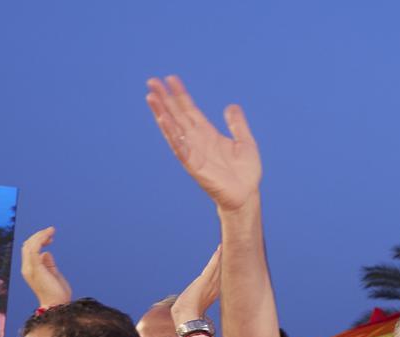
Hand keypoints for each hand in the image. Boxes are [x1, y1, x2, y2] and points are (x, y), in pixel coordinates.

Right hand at [20, 227, 72, 307]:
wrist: (57, 305)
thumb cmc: (57, 293)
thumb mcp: (53, 274)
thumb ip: (48, 264)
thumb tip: (46, 253)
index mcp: (30, 269)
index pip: (29, 250)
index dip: (38, 241)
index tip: (51, 239)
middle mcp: (27, 268)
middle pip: (27, 245)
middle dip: (39, 235)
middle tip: (51, 231)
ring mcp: (30, 269)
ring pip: (30, 245)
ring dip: (40, 235)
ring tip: (51, 230)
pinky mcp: (36, 269)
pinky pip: (34, 250)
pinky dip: (40, 240)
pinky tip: (49, 237)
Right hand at [146, 76, 261, 211]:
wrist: (247, 195)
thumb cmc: (246, 173)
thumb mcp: (245, 142)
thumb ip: (237, 124)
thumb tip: (232, 106)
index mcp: (208, 134)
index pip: (190, 110)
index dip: (180, 95)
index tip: (170, 79)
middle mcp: (197, 140)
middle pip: (177, 115)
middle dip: (165, 99)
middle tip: (151, 81)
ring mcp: (194, 152)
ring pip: (173, 129)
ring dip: (161, 113)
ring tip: (151, 97)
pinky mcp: (193, 165)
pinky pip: (179, 147)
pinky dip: (171, 134)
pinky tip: (163, 120)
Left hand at [170, 247, 219, 324]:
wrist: (188, 319)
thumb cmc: (188, 318)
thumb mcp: (194, 310)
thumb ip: (198, 310)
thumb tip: (204, 321)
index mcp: (212, 296)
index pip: (218, 281)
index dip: (222, 272)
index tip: (226, 265)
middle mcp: (214, 288)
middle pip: (221, 272)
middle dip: (225, 263)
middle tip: (229, 252)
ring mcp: (211, 283)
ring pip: (219, 267)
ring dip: (222, 257)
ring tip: (225, 247)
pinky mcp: (206, 279)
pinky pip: (213, 265)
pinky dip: (217, 257)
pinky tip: (219, 249)